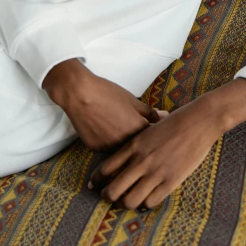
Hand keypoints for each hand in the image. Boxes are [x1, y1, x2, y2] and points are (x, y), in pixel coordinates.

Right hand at [43, 59, 168, 151]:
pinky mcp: (96, 150)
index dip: (155, 134)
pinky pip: (108, 150)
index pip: (153, 138)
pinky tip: (107, 132)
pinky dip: (111, 144)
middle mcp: (126, 143)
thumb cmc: (108, 93)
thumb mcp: (132, 100)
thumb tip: (164, 116)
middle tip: (137, 132)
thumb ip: (149, 112)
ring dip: (126, 145)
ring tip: (120, 130)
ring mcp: (110, 148)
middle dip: (142, 142)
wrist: (80, 94)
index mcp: (138, 129)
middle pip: (138, 148)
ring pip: (123, 151)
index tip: (155, 131)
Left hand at [87, 96, 223, 209]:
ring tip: (126, 201)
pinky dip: (145, 204)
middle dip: (107, 196)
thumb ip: (138, 138)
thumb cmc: (177, 119)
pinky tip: (145, 201)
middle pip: (113, 189)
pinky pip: (150, 202)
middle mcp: (141, 160)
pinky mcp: (171, 181)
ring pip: (130, 200)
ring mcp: (156, 172)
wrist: (200, 120)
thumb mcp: (150, 126)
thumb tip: (128, 146)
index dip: (96, 180)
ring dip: (125, 203)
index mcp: (134, 144)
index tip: (93, 184)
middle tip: (108, 197)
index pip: (106, 168)